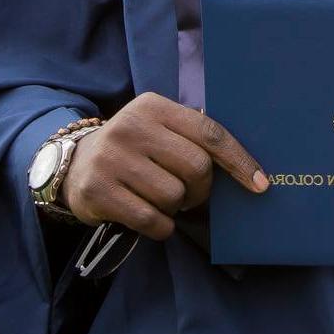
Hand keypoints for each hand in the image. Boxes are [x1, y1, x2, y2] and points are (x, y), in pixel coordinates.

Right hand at [61, 92, 267, 238]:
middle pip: (196, 167)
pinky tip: (148, 216)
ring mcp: (111, 159)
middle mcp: (130, 127)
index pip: (209, 132)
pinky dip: (160, 226)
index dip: (238, 160)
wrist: (74, 165)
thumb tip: (247, 164)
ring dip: (175, 207)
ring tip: (158, 198)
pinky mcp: (99, 191)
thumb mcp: (158, 128)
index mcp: (153, 106)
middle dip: (201, 188)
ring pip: (174, 196)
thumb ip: (192, 135)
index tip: (260, 183)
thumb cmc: (134, 149)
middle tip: (189, 193)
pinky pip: (152, 220)